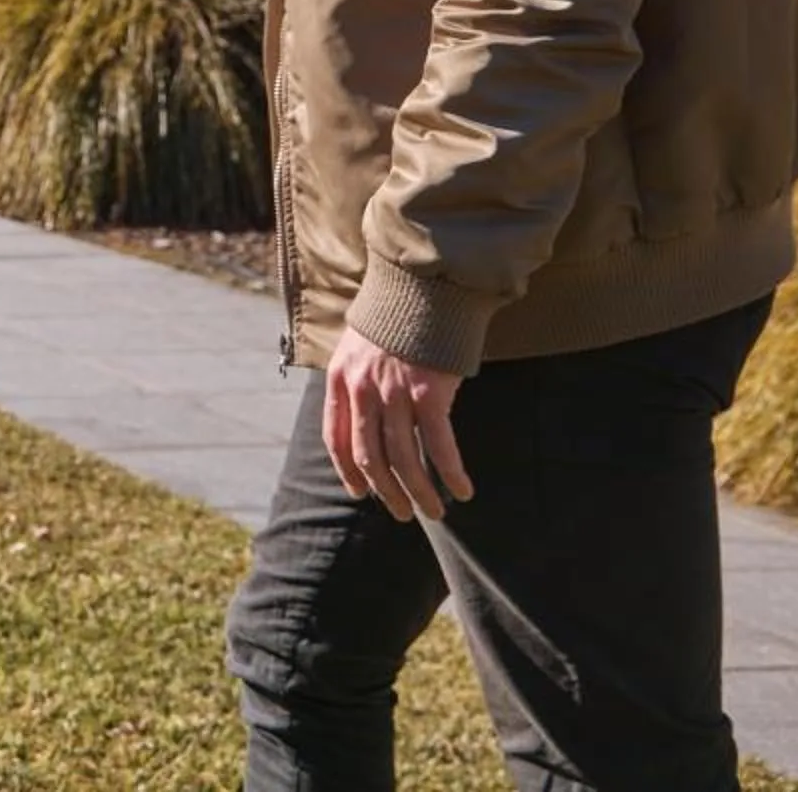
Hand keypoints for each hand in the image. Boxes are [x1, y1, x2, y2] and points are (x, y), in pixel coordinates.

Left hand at [325, 329, 474, 522]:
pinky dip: (450, 473)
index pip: (336, 437)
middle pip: (369, 457)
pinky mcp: (429, 394)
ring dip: (419, 492)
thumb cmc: (398, 317)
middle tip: (404, 512)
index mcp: (340, 379)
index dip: (348, 471)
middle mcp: (362, 390)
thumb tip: (366, 411)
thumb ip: (359, 379)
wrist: (423, 285)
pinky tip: (462, 490)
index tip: (361, 492)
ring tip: (435, 512)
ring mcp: (394, 394)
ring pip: (403, 460)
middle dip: (387, 492)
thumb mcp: (360, 346)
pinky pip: (438, 446)